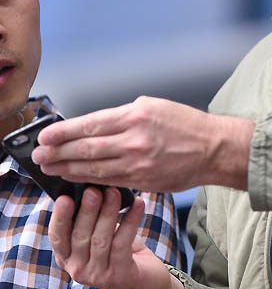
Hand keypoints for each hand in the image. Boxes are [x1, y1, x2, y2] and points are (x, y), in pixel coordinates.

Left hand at [32, 95, 254, 192]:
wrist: (213, 148)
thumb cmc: (185, 125)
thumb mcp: (153, 107)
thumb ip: (123, 117)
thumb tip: (93, 127)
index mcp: (135, 115)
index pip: (90, 124)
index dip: (63, 132)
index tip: (44, 137)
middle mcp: (135, 138)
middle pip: (87, 147)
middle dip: (58, 153)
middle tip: (39, 156)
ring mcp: (139, 162)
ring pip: (94, 167)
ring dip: (68, 169)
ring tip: (50, 168)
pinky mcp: (144, 180)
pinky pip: (109, 181)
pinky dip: (88, 180)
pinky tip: (75, 178)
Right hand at [48, 186, 185, 288]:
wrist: (147, 281)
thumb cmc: (120, 249)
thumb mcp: (100, 234)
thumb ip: (91, 217)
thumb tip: (91, 184)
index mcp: (67, 256)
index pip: (57, 237)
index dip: (59, 217)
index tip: (64, 197)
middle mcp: (77, 269)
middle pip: (79, 236)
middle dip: (87, 210)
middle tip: (94, 189)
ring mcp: (97, 276)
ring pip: (100, 240)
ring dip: (108, 213)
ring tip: (115, 192)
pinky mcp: (119, 276)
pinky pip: (123, 244)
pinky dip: (130, 221)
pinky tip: (138, 203)